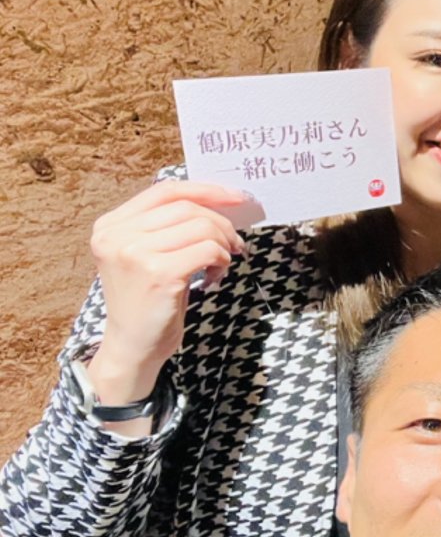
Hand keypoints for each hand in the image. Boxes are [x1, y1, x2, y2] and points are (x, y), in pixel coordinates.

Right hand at [86, 181, 249, 403]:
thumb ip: (165, 226)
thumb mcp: (144, 255)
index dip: (204, 190)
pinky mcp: (159, 273)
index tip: (235, 197)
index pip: (165, 191)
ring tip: (221, 264)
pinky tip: (213, 279)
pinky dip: (221, 262)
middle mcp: (116, 236)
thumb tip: (217, 201)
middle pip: (187, 208)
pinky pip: (208, 250)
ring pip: (202, 227)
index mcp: (110, 226)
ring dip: (223, 244)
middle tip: (235, 244)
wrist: (132, 346)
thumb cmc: (146, 301)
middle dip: (221, 223)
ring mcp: (136, 253)